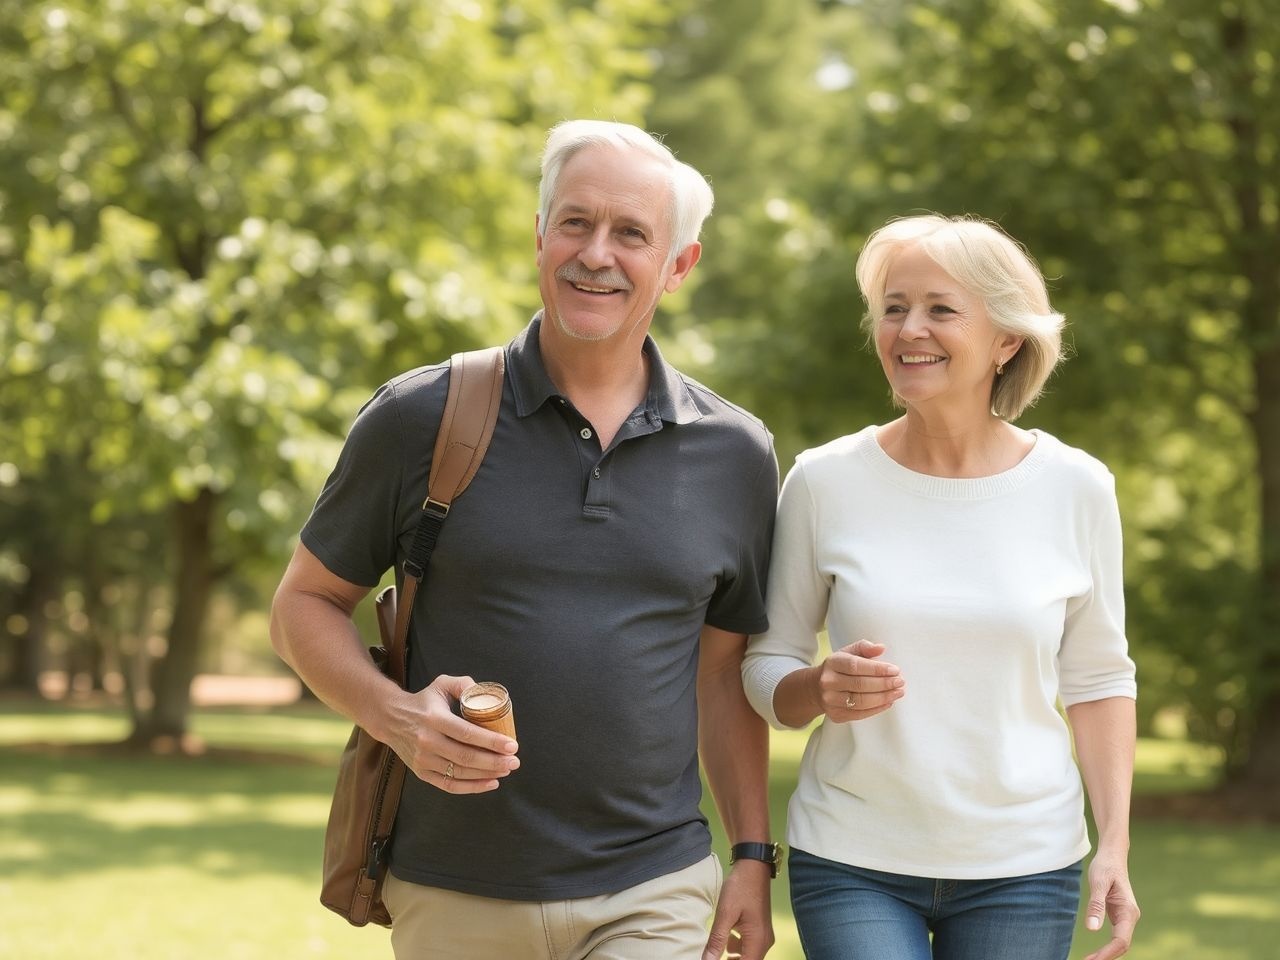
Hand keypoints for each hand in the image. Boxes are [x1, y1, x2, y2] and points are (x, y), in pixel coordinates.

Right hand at [386, 674, 519, 793]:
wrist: (390, 718)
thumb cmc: (423, 701)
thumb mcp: (441, 684)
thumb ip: (463, 684)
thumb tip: (484, 693)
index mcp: (434, 719)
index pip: (467, 733)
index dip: (492, 741)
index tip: (511, 745)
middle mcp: (427, 741)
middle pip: (466, 756)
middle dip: (494, 761)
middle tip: (514, 761)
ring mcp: (423, 760)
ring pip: (460, 772)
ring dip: (487, 774)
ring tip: (506, 770)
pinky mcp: (421, 773)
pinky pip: (449, 785)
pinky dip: (471, 787)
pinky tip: (490, 782)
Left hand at [702, 860, 773, 959]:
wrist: (753, 867)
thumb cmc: (740, 888)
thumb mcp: (725, 914)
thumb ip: (717, 940)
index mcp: (757, 941)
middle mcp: (764, 942)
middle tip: (713, 957)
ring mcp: (764, 936)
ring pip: (749, 956)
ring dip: (734, 958)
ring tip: (718, 950)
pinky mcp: (761, 929)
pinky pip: (750, 946)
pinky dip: (738, 948)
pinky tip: (727, 939)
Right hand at [813, 639, 903, 722]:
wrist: (816, 688)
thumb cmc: (838, 669)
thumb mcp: (847, 653)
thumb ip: (864, 648)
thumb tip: (880, 648)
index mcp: (832, 663)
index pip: (856, 666)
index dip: (877, 668)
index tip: (895, 670)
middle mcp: (828, 682)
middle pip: (860, 684)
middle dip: (884, 684)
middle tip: (900, 681)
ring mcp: (831, 700)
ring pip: (861, 701)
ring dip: (883, 697)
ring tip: (898, 692)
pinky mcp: (836, 715)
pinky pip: (860, 714)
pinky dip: (877, 709)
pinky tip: (888, 702)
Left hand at [1081, 850, 1139, 959]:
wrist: (1112, 856)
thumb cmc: (1105, 867)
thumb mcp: (1098, 883)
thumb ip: (1096, 905)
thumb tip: (1092, 929)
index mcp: (1128, 911)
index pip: (1121, 940)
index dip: (1108, 952)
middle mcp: (1130, 916)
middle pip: (1121, 945)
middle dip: (1106, 956)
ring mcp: (1125, 917)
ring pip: (1120, 942)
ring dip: (1107, 954)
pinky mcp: (1119, 915)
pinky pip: (1116, 936)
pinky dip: (1107, 947)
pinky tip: (1097, 953)